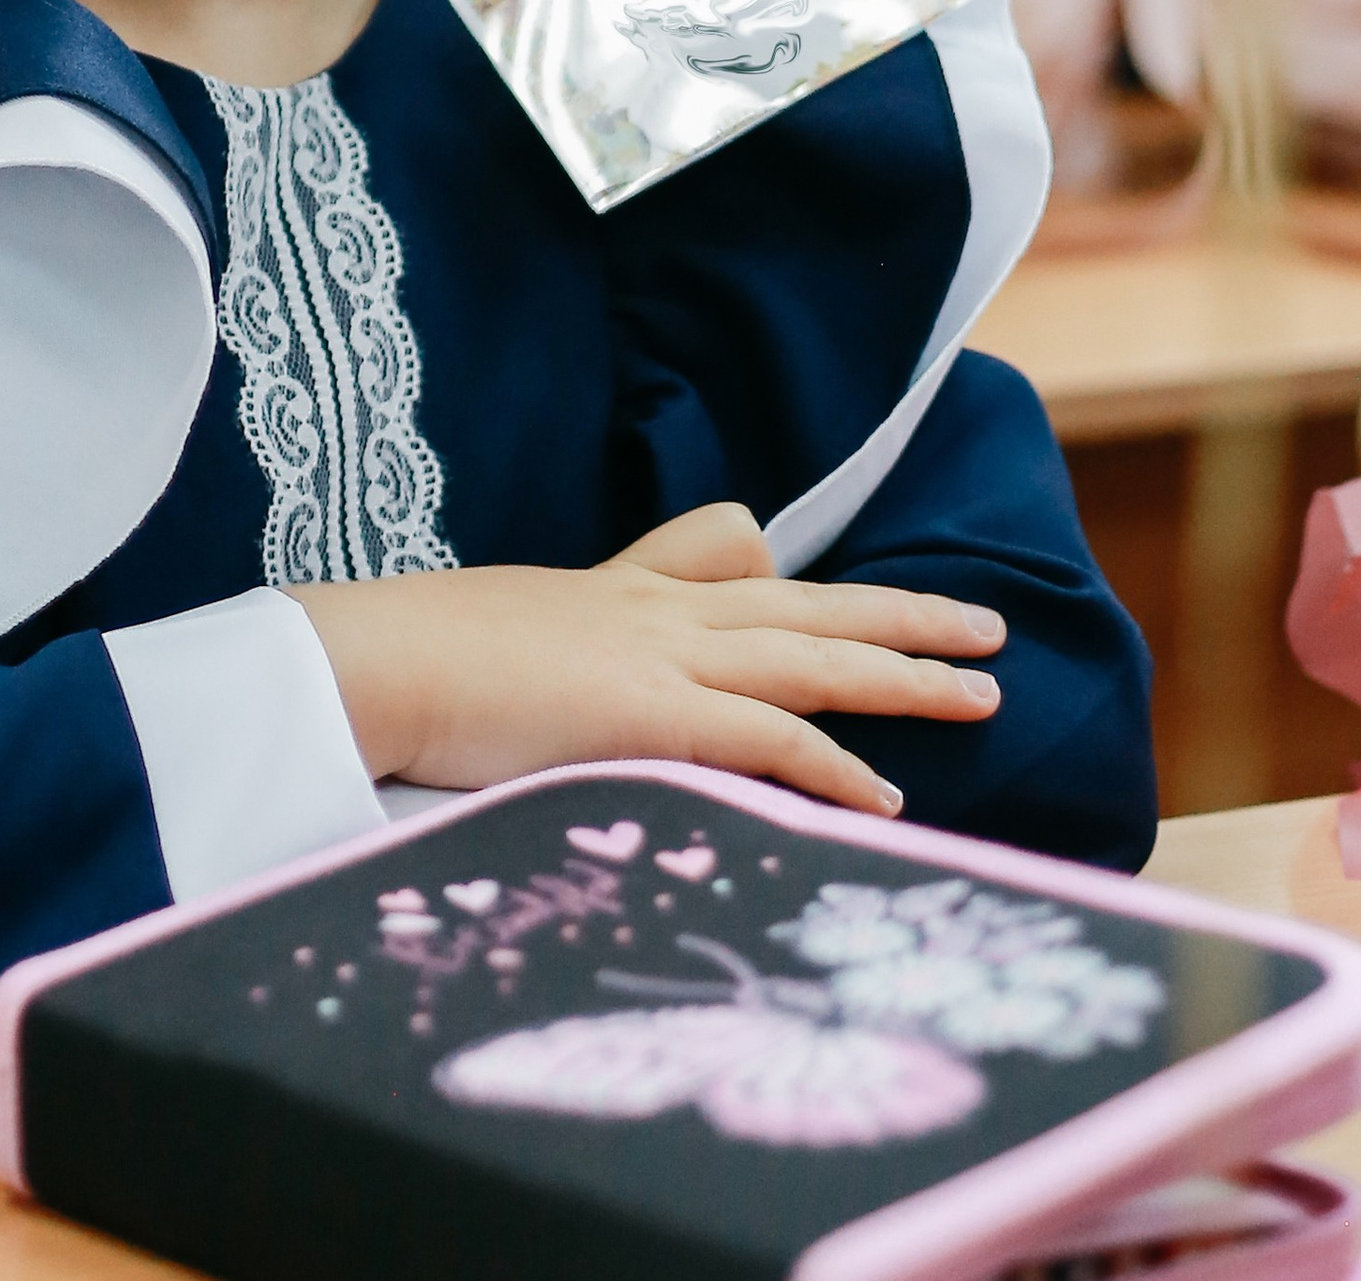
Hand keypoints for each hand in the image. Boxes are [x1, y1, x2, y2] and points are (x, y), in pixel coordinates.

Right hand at [287, 502, 1003, 820]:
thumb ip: (556, 642)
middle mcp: (656, 609)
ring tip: (984, 691)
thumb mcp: (506, 629)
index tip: (852, 594)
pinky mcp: (652, 714)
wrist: (376, 659)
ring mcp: (660, 656)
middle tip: (985, 626)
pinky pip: (769, 738)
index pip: (732, 558)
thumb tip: (570, 677)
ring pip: (814, 655)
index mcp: (619, 586)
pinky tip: (887, 801)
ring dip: (907, 676)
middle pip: (808, 599)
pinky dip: (835, 769)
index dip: (801, 582)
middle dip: (903, 613)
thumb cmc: (420, 658)